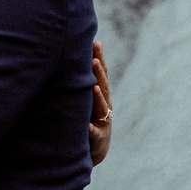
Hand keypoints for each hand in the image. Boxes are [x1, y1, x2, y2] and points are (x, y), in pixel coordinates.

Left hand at [87, 42, 113, 165]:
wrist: (97, 146)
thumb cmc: (90, 115)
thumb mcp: (89, 97)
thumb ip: (87, 77)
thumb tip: (86, 51)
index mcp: (101, 94)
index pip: (101, 74)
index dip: (100, 58)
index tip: (96, 43)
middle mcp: (105, 105)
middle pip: (103, 86)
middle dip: (99, 73)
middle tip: (94, 60)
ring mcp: (102, 121)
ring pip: (102, 108)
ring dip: (98, 98)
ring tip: (94, 88)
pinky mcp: (97, 137)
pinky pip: (95, 133)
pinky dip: (91, 129)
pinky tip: (87, 126)